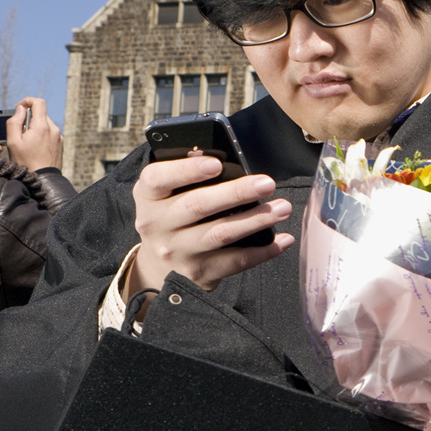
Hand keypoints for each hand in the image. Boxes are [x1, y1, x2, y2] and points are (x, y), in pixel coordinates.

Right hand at [0, 97, 63, 171]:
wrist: (43, 180)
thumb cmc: (26, 162)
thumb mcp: (13, 142)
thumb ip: (14, 122)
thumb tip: (20, 109)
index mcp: (42, 126)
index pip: (38, 102)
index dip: (27, 101)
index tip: (18, 109)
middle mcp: (53, 129)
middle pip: (41, 113)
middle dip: (29, 117)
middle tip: (19, 130)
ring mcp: (59, 137)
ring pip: (45, 123)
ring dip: (35, 127)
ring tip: (27, 141)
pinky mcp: (60, 144)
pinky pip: (50, 133)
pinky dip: (42, 134)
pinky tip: (35, 147)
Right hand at [129, 153, 292, 292]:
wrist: (160, 265)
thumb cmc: (173, 213)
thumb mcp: (167, 192)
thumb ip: (187, 175)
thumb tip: (224, 158)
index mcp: (148, 195)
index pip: (159, 178)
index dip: (187, 170)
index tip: (216, 164)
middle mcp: (157, 224)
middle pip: (198, 205)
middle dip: (236, 193)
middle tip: (266, 183)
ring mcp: (177, 251)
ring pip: (220, 234)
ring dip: (255, 220)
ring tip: (282, 208)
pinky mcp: (198, 272)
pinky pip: (235, 261)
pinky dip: (262, 251)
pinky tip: (282, 239)